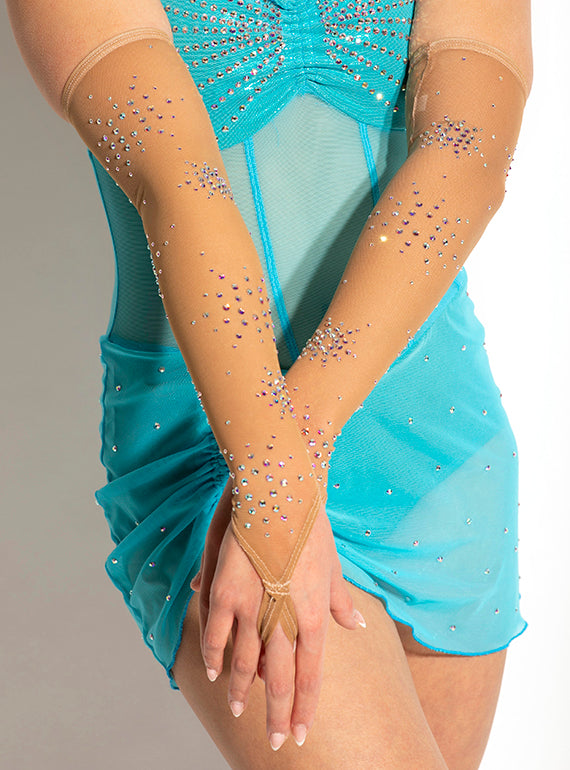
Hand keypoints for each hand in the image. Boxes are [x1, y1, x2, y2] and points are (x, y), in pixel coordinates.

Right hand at [192, 492, 365, 750]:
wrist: (280, 496)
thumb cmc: (311, 528)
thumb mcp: (333, 566)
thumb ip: (340, 603)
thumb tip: (356, 627)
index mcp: (313, 617)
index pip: (310, 674)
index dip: (305, 706)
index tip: (301, 733)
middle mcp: (284, 621)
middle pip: (280, 680)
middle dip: (278, 714)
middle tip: (276, 743)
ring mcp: (253, 611)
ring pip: (247, 665)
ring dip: (244, 692)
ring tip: (242, 713)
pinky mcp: (227, 595)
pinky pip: (218, 637)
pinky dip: (215, 657)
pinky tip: (214, 674)